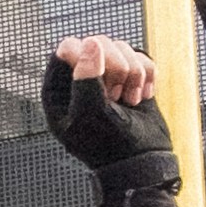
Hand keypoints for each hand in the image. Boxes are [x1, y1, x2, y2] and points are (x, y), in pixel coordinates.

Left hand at [42, 36, 173, 180]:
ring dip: (133, 72)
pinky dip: (146, 74)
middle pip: (97, 42)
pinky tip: (142, 96)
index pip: (68, 48)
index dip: (87, 58)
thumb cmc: (111, 147)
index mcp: (59, 90)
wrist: (143, 164)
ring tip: (130, 100)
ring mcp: (106, 77)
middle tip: (116, 95)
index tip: (101, 82)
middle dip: (115, 66)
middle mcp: (80, 80)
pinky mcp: (130, 78)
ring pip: (121, 47)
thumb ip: (85, 77)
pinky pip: (140, 56)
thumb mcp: (91, 114)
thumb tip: (91, 43)